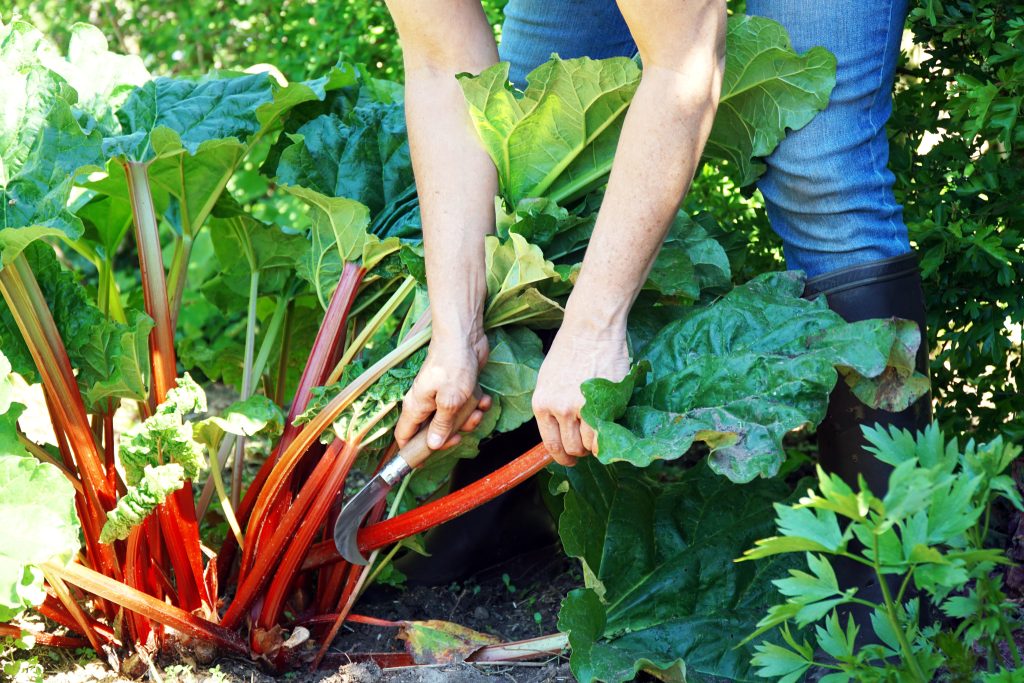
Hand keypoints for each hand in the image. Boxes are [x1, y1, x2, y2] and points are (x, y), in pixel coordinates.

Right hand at [395, 332, 491, 449]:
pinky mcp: (457, 389)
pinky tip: (483, 397)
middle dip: (451, 434)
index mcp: (416, 406)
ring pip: (453, 420)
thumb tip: (433, 446)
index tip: (427, 462)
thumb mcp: (449, 400)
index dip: (412, 452)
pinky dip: (476, 404)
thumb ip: (441, 424)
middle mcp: (425, 403)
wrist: (465, 336)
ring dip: (469, 419)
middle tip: (462, 433)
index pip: (404, 436)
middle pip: (433, 432)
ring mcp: (441, 395)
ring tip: (478, 410)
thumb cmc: (453, 365)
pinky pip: (465, 406)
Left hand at [532, 325, 629, 466]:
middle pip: (571, 449)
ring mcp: (580, 408)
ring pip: (588, 445)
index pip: (550, 444)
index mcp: (541, 404)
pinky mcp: (602, 403)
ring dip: (595, 444)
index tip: (570, 458)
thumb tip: (562, 431)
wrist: (590, 328)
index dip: (562, 457)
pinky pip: (604, 435)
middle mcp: (558, 409)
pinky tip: (610, 429)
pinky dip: (608, 438)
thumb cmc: (570, 349)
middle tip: (589, 445)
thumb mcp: (549, 380)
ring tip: (600, 432)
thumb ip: (553, 406)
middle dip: (580, 451)